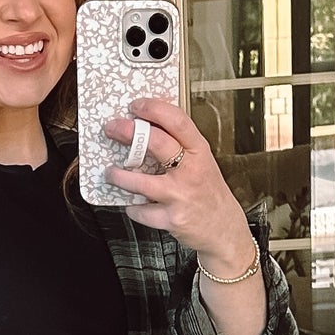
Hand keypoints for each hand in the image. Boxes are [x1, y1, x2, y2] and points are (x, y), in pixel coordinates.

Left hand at [103, 96, 253, 273]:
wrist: (223, 229)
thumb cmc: (208, 193)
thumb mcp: (202, 163)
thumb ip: (181, 147)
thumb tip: (149, 128)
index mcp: (200, 152)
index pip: (177, 121)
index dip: (154, 109)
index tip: (137, 106)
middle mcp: (191, 171)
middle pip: (157, 143)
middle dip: (128, 132)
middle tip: (113, 129)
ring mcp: (180, 196)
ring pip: (141, 182)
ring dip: (120, 176)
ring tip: (111, 173)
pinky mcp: (171, 219)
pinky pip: (142, 211)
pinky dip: (133, 207)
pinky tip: (133, 204)